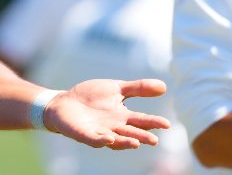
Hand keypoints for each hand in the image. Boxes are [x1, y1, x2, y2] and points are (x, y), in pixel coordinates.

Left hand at [42, 78, 170, 149]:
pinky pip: (93, 139)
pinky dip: (101, 140)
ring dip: (124, 142)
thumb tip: (164, 87)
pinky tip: (109, 138)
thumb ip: (138, 88)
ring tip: (136, 143)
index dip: (153, 123)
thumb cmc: (92, 97)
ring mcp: (98, 131)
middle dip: (142, 137)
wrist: (65, 102)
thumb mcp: (117, 88)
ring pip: (114, 139)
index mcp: (122, 116)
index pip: (141, 120)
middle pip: (130, 133)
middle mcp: (113, 127)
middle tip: (154, 140)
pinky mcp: (83, 134)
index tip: (167, 124)